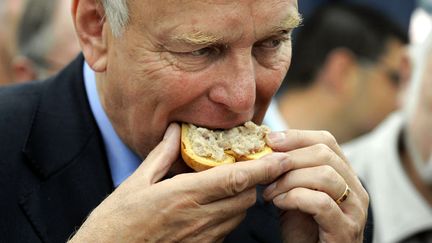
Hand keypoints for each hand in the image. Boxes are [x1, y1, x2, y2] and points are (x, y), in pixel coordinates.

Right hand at [69, 123, 292, 241]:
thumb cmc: (116, 221)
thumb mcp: (136, 182)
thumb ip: (163, 155)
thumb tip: (177, 130)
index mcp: (183, 196)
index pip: (235, 179)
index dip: (262, 168)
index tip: (280, 157)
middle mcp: (198, 218)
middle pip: (245, 198)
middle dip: (252, 181)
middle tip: (245, 167)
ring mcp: (202, 238)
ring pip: (239, 215)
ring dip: (240, 198)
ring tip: (227, 185)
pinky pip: (226, 230)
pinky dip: (228, 215)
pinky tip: (212, 206)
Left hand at [263, 130, 368, 242]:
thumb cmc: (304, 230)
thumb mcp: (295, 194)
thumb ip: (289, 172)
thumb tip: (268, 145)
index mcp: (345, 176)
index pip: (327, 140)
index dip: (296, 136)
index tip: (270, 140)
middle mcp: (355, 189)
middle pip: (325, 154)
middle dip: (288, 158)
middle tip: (265, 168)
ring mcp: (354, 210)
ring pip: (324, 175)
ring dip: (289, 179)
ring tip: (270, 192)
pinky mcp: (345, 230)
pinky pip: (321, 202)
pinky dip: (294, 198)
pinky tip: (279, 203)